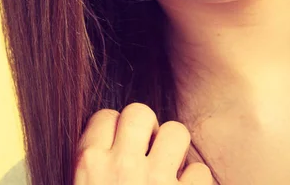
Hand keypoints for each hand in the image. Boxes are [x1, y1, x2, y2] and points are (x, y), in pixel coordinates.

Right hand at [74, 102, 213, 183]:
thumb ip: (91, 169)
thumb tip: (105, 148)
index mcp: (89, 166)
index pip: (104, 116)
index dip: (115, 130)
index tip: (119, 146)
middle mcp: (122, 167)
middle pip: (140, 112)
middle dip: (146, 128)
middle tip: (146, 152)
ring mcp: (157, 183)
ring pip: (175, 132)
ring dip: (174, 150)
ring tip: (169, 169)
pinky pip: (200, 172)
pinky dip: (195, 184)